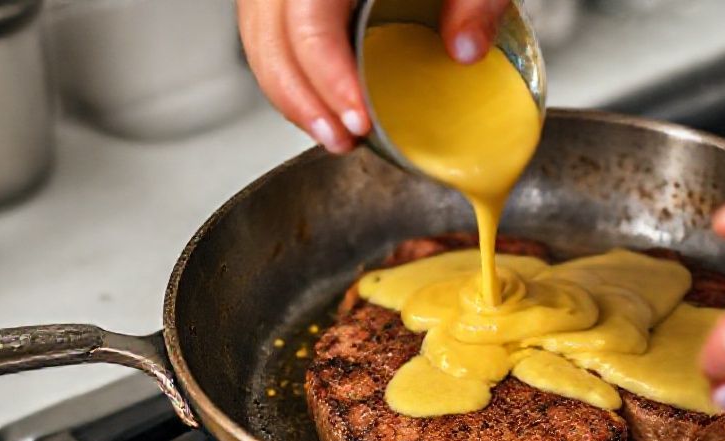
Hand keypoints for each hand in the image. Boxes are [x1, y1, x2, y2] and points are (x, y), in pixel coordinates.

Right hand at [236, 0, 509, 152]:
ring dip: (290, 92)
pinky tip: (321, 104)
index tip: (358, 120)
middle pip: (270, 33)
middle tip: (343, 140)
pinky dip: (289, 72)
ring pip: (259, 35)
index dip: (326, 76)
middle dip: (301, 99)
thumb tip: (465, 51)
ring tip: (334, 134)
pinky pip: (268, 30)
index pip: (308, 17)